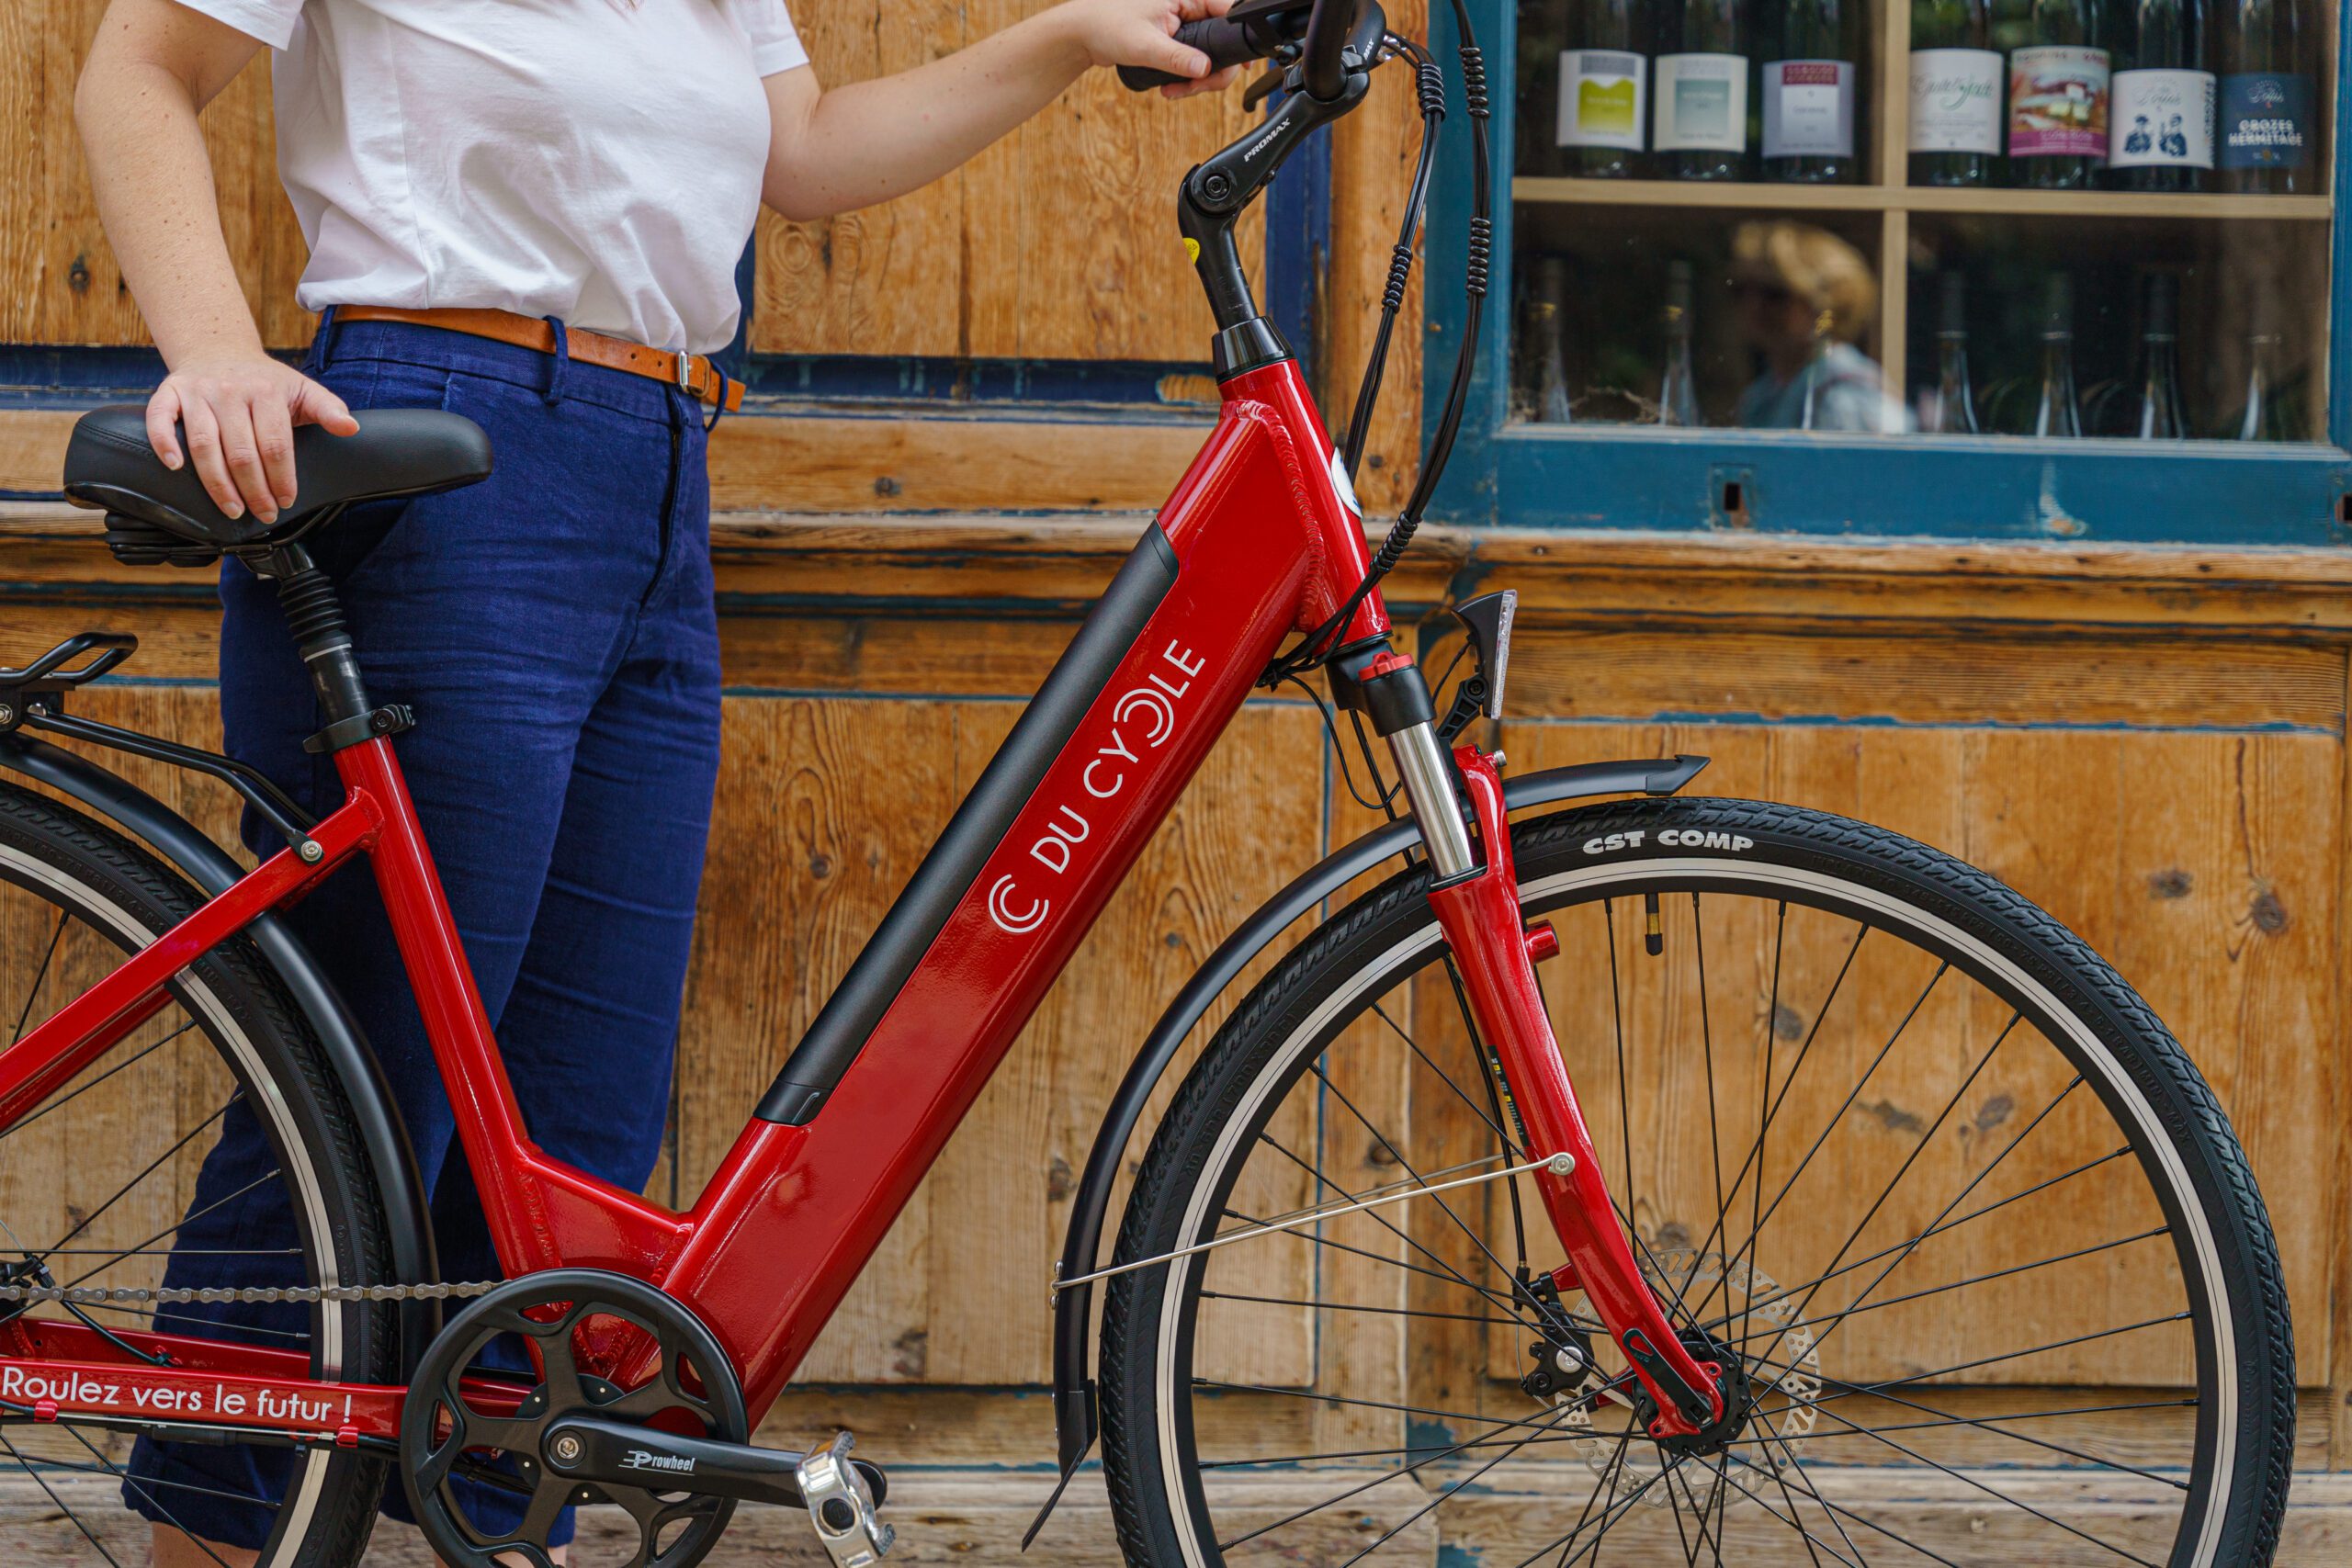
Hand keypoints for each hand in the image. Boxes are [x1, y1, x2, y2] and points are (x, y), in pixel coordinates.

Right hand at [145, 351, 358, 523]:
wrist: (219, 349)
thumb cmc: (265, 380)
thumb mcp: (302, 389)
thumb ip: (328, 409)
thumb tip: (351, 427)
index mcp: (266, 391)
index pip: (276, 445)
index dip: (282, 478)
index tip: (286, 501)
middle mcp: (230, 391)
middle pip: (241, 452)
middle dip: (254, 490)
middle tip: (263, 514)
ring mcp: (197, 392)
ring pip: (203, 444)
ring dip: (217, 483)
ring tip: (232, 509)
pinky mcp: (170, 392)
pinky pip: (160, 419)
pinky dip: (164, 443)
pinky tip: (175, 468)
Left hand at [1058, 0, 1243, 98]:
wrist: (1084, 33)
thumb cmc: (1108, 26)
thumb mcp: (1145, 45)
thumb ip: (1177, 58)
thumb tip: (1205, 69)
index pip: (1227, 10)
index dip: (1238, 38)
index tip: (1243, 64)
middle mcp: (1187, 5)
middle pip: (1222, 39)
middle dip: (1213, 70)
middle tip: (1194, 87)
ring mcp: (1183, 22)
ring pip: (1209, 53)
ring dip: (1198, 79)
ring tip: (1175, 91)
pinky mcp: (1177, 37)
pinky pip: (1194, 59)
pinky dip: (1187, 77)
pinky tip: (1171, 87)